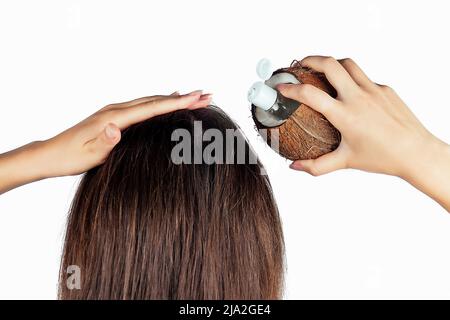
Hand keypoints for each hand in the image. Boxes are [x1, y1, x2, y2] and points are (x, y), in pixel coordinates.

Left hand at [0, 91, 210, 193]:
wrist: (50, 154)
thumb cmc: (69, 157)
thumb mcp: (87, 155)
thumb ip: (104, 141)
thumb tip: (115, 128)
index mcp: (114, 118)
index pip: (152, 108)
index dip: (177, 102)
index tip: (198, 97)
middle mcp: (116, 110)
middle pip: (156, 100)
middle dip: (183, 97)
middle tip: (206, 95)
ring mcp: (115, 112)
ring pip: (150, 101)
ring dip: (173, 98)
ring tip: (194, 97)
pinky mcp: (114, 117)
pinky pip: (143, 106)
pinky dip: (159, 102)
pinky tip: (165, 101)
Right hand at [277, 56, 449, 211]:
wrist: (416, 152)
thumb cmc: (382, 158)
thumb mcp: (345, 161)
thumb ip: (317, 165)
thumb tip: (295, 166)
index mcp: (345, 115)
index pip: (310, 94)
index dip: (290, 88)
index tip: (281, 87)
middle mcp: (358, 98)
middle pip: (329, 64)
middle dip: (310, 59)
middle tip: (299, 64)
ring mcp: (373, 90)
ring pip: (348, 64)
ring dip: (331, 63)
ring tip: (321, 69)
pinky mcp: (385, 89)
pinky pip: (364, 77)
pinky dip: (351, 79)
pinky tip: (349, 92)